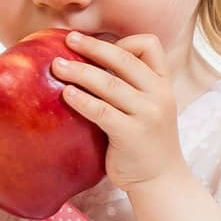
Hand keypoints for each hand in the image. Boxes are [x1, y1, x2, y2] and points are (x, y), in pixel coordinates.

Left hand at [50, 32, 184, 191]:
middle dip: (93, 47)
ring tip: (57, 66)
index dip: (124, 41)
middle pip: (124, 59)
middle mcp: (159, 95)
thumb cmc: (146, 142)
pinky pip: (101, 110)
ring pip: (109, 83)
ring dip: (79, 71)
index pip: (150, 45)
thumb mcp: (151, 107)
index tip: (101, 48)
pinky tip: (66, 94)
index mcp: (163, 84)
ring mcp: (147, 114)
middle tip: (68, 40)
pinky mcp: (131, 134)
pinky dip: (81, 99)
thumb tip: (91, 63)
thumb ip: (133, 87)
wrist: (161, 180)